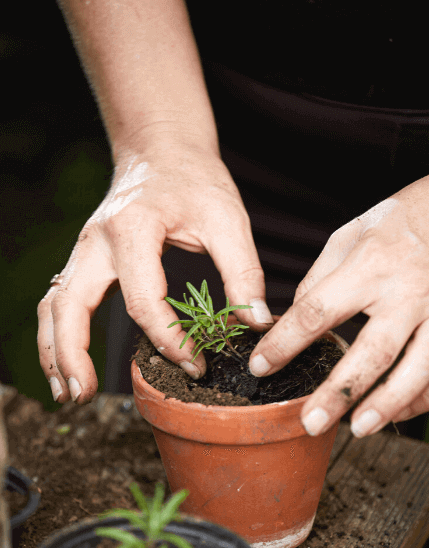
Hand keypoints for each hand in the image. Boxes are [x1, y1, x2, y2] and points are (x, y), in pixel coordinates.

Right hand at [38, 143, 272, 403]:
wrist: (163, 151)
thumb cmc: (195, 181)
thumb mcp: (228, 219)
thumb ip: (244, 271)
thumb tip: (255, 323)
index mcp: (134, 228)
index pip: (144, 300)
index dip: (170, 340)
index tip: (197, 364)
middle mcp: (97, 239)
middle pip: (70, 304)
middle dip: (73, 354)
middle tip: (84, 396)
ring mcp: (84, 250)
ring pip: (53, 305)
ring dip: (54, 351)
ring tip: (69, 394)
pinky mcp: (84, 259)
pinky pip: (59, 300)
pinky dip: (57, 335)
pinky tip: (67, 365)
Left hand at [249, 162, 428, 436]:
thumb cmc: (403, 217)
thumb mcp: (352, 233)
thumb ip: (322, 277)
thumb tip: (295, 317)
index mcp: (370, 265)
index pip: (317, 311)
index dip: (284, 343)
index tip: (261, 366)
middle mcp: (408, 291)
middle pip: (371, 352)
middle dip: (339, 392)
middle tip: (311, 422)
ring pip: (419, 369)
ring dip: (388, 405)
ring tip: (359, 429)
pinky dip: (424, 398)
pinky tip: (398, 412)